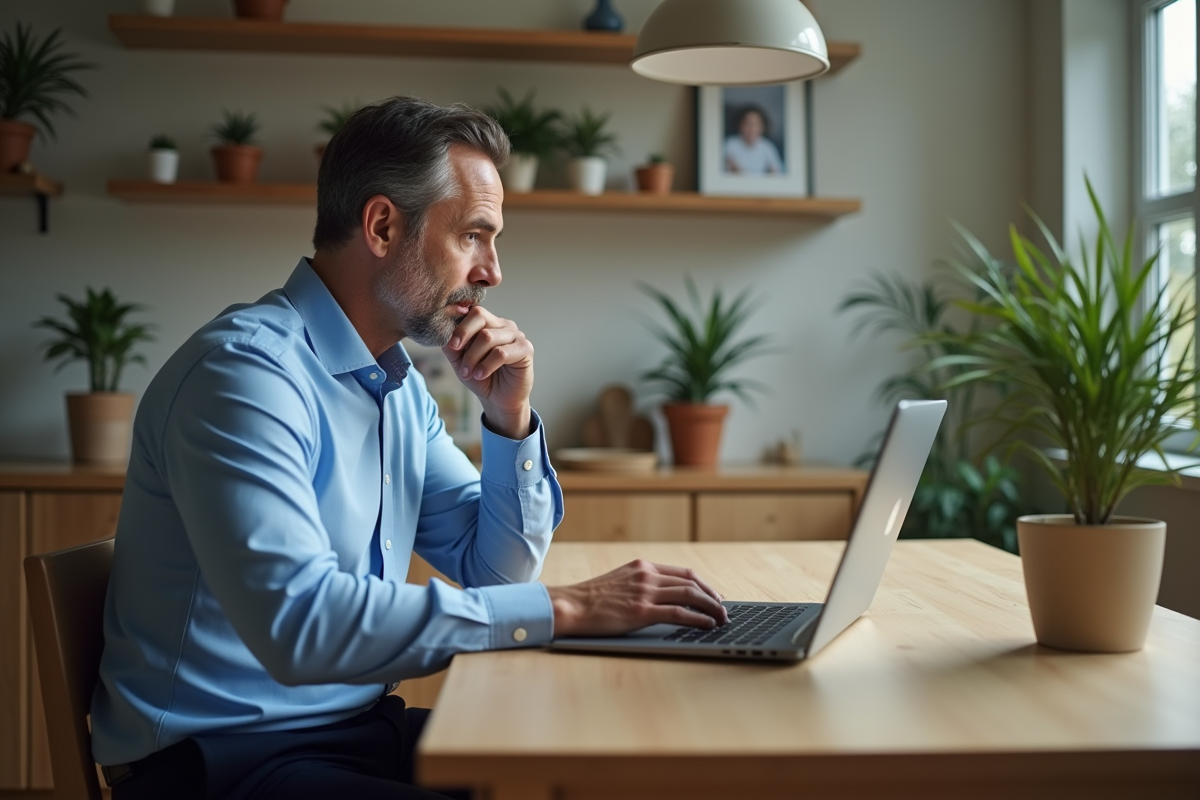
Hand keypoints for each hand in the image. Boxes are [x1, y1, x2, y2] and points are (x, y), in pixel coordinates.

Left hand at [442, 305, 532, 438]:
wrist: (498, 400)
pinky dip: (487, 365)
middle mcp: (502, 325)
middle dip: (464, 335)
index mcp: (488, 323)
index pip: (472, 312)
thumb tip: (443, 332)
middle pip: (480, 316)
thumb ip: (451, 346)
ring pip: (488, 337)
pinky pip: (501, 353)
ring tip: (468, 373)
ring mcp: (516, 335)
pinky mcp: (526, 348)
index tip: (451, 344)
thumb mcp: (460, 361)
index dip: (458, 325)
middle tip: (456, 351)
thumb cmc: (480, 377)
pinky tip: (481, 375)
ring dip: (473, 357)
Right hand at [547, 559, 728, 636]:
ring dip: (711, 607)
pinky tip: (707, 624)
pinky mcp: (641, 611)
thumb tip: (661, 597)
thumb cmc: (591, 599)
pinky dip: (698, 618)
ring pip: (690, 595)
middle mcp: (647, 575)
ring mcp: (645, 592)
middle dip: (712, 597)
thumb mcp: (620, 581)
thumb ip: (640, 583)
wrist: (571, 605)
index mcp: (642, 567)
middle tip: (723, 610)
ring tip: (721, 618)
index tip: (714, 596)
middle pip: (691, 582)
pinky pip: (679, 613)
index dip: (703, 585)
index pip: (683, 573)